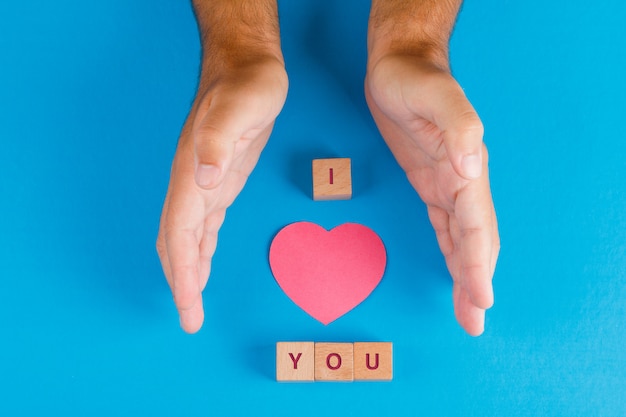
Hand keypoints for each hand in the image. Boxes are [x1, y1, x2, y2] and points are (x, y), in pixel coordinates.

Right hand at [157, 58, 287, 332]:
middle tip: (189, 321)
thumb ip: (219, 141)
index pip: (179, 234)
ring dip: (188, 272)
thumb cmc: (246, 87)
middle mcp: (192, 184)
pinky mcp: (220, 182)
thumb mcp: (241, 108)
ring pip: (187, 238)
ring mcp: (204, 184)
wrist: (246, 68)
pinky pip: (204, 226)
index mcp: (192, 174)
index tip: (188, 306)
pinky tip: (203, 265)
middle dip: (181, 283)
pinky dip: (201, 251)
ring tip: (192, 304)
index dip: (181, 272)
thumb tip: (205, 181)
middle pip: (177, 243)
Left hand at [365, 55, 498, 335]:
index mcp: (466, 168)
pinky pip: (444, 225)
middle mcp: (461, 181)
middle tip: (474, 322)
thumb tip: (470, 170)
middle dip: (476, 281)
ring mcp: (445, 183)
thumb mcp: (436, 97)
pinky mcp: (428, 182)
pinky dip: (450, 251)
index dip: (479, 263)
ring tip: (468, 309)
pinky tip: (453, 269)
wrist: (400, 65)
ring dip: (466, 274)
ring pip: (461, 238)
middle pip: (474, 241)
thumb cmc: (415, 79)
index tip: (481, 298)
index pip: (477, 226)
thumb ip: (459, 129)